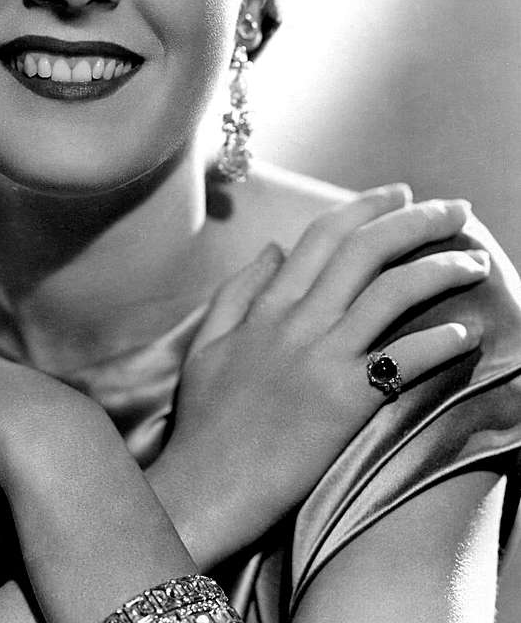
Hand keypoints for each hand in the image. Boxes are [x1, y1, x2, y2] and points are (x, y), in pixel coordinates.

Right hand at [148, 185, 488, 568]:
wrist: (207, 485)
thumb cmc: (205, 420)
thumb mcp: (207, 343)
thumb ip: (239, 290)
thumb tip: (273, 245)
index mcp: (267, 306)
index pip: (324, 236)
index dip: (366, 206)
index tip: (400, 193)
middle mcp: (298, 322)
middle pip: (366, 251)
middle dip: (417, 220)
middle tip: (456, 210)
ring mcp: (322, 359)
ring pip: (391, 294)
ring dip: (440, 271)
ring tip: (475, 265)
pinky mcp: (344, 402)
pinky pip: (402, 362)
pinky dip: (438, 344)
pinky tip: (466, 334)